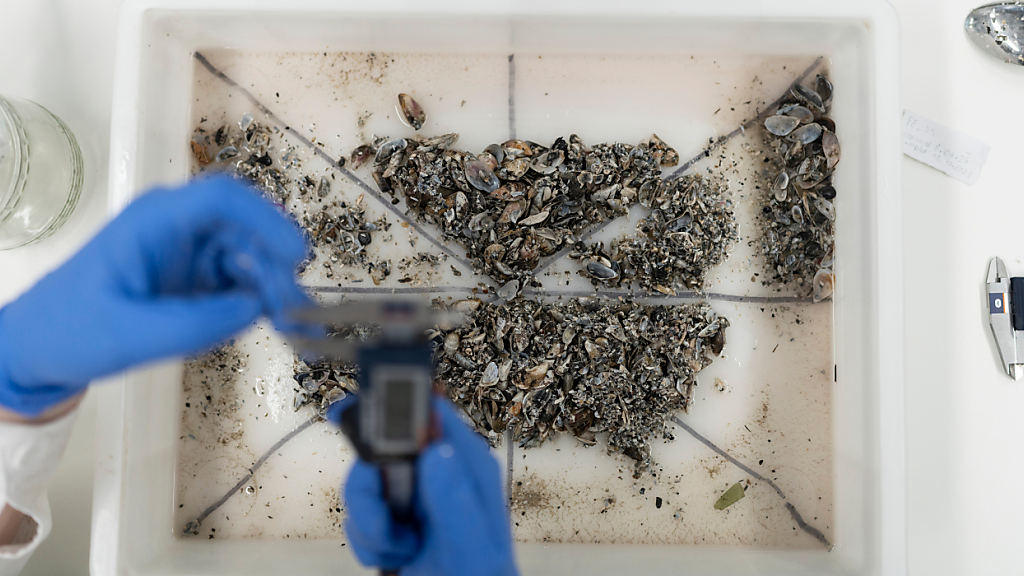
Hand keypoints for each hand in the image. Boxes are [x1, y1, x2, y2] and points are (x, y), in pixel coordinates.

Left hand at [0, 176, 309, 415]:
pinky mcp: (194, 279)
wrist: (38, 351)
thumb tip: (256, 309)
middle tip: (292, 311)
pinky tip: (271, 324)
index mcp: (155, 221)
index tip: (295, 257)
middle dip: (276, 267)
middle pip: (247, 230)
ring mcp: (188, 253)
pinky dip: (260, 301)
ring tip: (290, 325)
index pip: (222, 200)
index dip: (266, 221)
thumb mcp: (129, 335)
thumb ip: (195, 324)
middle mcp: (178, 229)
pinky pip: (240, 282)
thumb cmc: (68, 332)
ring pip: (251, 257)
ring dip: (274, 287)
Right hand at [340, 398, 517, 575]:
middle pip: (380, 448)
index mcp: (466, 465)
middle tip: (385, 522)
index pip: (429, 412)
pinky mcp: (394, 518)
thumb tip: (436, 451)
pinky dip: (368, 542)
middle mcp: (438, 472)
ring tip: (400, 547)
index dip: (394, 407)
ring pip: (363, 484)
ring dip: (369, 523)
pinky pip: (358, 515)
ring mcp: (413, 495)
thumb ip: (456, 500)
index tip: (365, 422)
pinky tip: (397, 556)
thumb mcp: (473, 545)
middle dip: (369, 488)